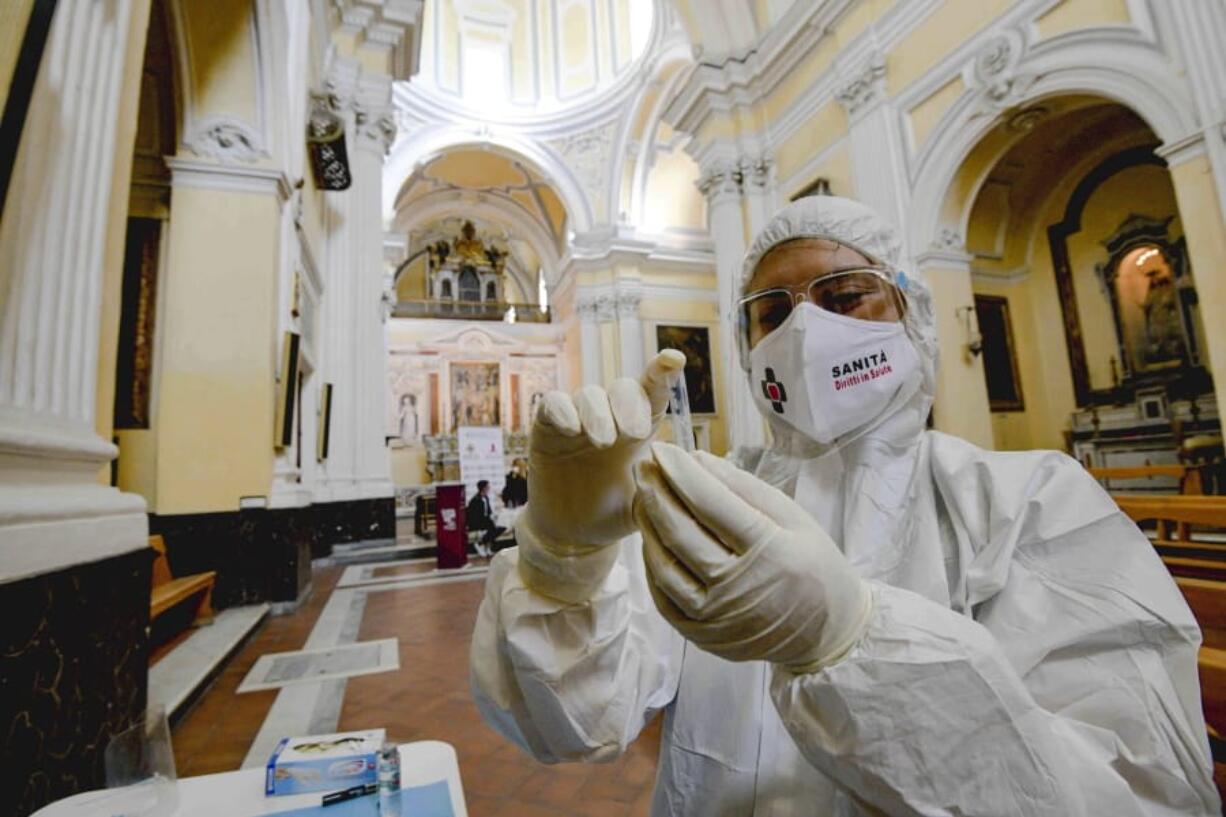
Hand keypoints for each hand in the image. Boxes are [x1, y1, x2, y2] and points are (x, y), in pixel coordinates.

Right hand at [525, 350, 684, 546]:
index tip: (674, 360)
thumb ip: (658, 482)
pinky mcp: (547, 429)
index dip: (662, 372)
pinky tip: (572, 429)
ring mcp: (578, 420)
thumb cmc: (615, 513)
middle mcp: (611, 416)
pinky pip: (553, 404)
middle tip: (635, 434)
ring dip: (599, 414)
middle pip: (623, 388)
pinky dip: (563, 410)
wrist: (575, 537)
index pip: (653, 392)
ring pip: (589, 395)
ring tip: (604, 442)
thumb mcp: (646, 503)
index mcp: (640, 427)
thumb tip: (667, 463)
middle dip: (630, 405)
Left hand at [633, 442, 872, 671]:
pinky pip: (663, 597)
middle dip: (655, 492)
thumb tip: (697, 460)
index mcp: (768, 551)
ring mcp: (715, 617)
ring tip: (641, 496)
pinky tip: (651, 537)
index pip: (709, 503)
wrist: (829, 633)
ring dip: (646, 526)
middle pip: (680, 532)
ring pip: (664, 566)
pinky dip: (652, 564)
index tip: (661, 448)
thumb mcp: (794, 517)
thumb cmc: (815, 567)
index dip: (680, 472)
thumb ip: (744, 487)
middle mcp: (737, 587)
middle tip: (643, 466)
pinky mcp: (701, 636)